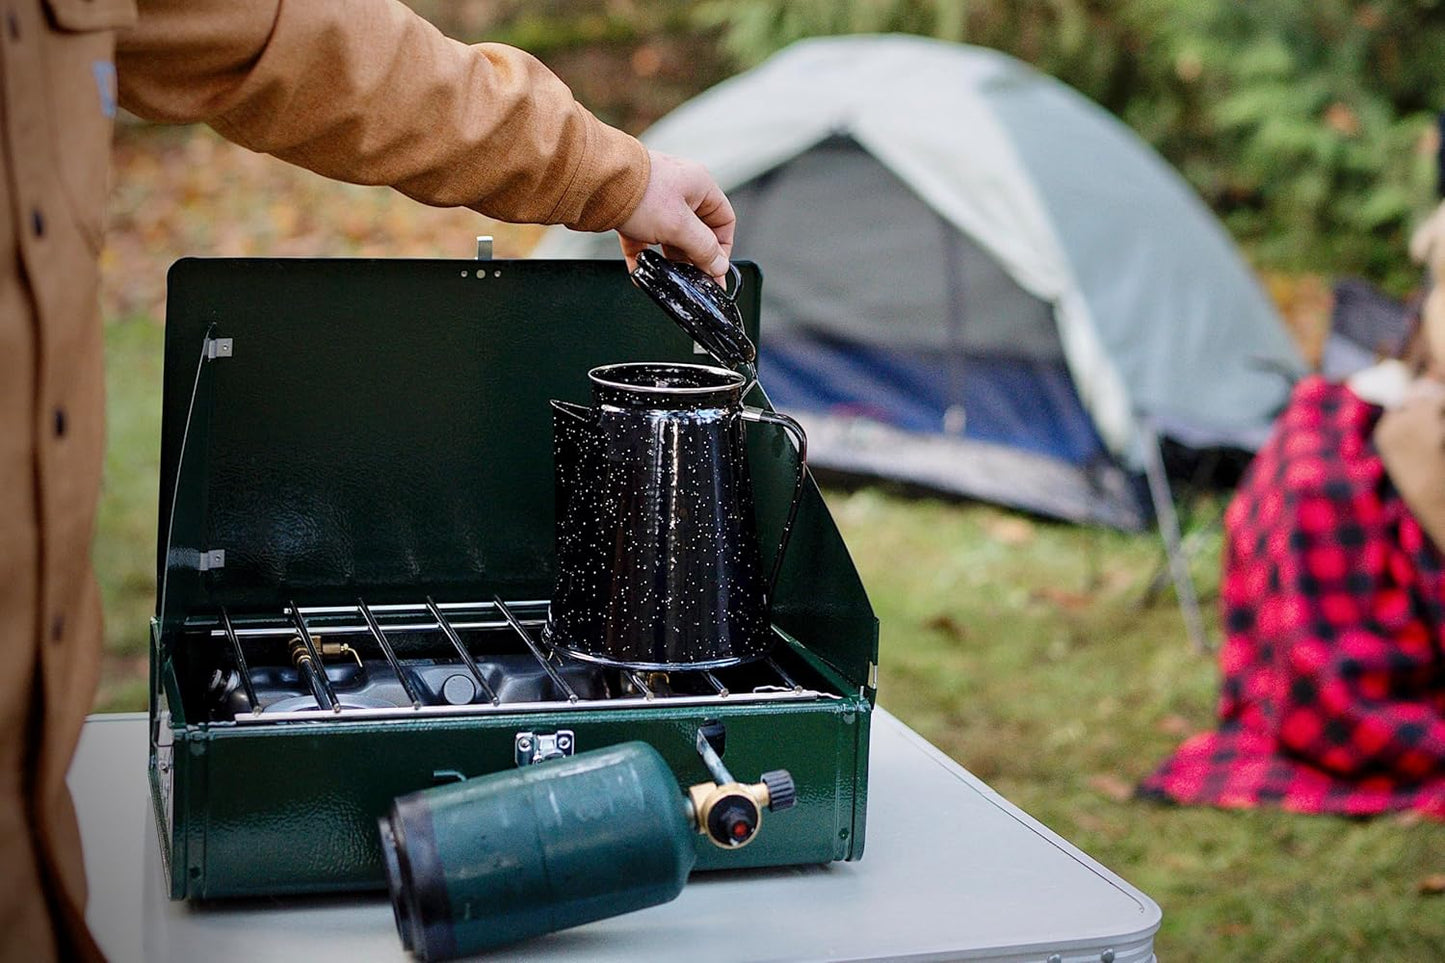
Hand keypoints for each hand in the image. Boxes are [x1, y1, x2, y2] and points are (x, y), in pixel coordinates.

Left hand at [617, 150, 734, 281]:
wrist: (594, 180)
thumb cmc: (640, 192)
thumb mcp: (679, 226)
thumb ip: (703, 248)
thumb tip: (719, 266)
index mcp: (699, 186)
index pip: (723, 220)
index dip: (722, 248)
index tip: (715, 270)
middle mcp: (680, 191)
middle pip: (696, 231)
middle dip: (694, 257)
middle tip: (692, 280)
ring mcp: (655, 201)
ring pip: (669, 237)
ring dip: (669, 258)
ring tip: (667, 277)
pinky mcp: (633, 211)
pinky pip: (643, 239)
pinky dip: (643, 256)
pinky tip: (640, 272)